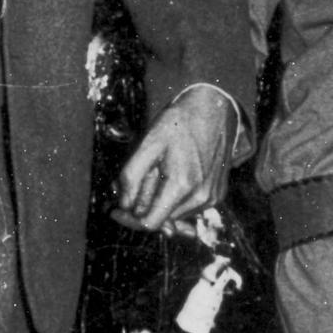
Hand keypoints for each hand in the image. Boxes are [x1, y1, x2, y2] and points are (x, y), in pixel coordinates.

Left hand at [112, 86, 238, 234]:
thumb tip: (124, 204)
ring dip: (160, 202)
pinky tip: (172, 176)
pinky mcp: (217, 195)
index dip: (129, 219)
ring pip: (174, 216)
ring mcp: (212, 198)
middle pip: (162, 220)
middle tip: (135, 181)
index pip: (150, 223)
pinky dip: (175, 199)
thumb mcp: (148, 143)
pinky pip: (188, 208)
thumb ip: (132, 176)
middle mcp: (201, 198)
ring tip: (157, 172)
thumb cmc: (180, 123)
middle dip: (144, 206)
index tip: (115, 210)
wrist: (215, 109)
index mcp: (182, 186)